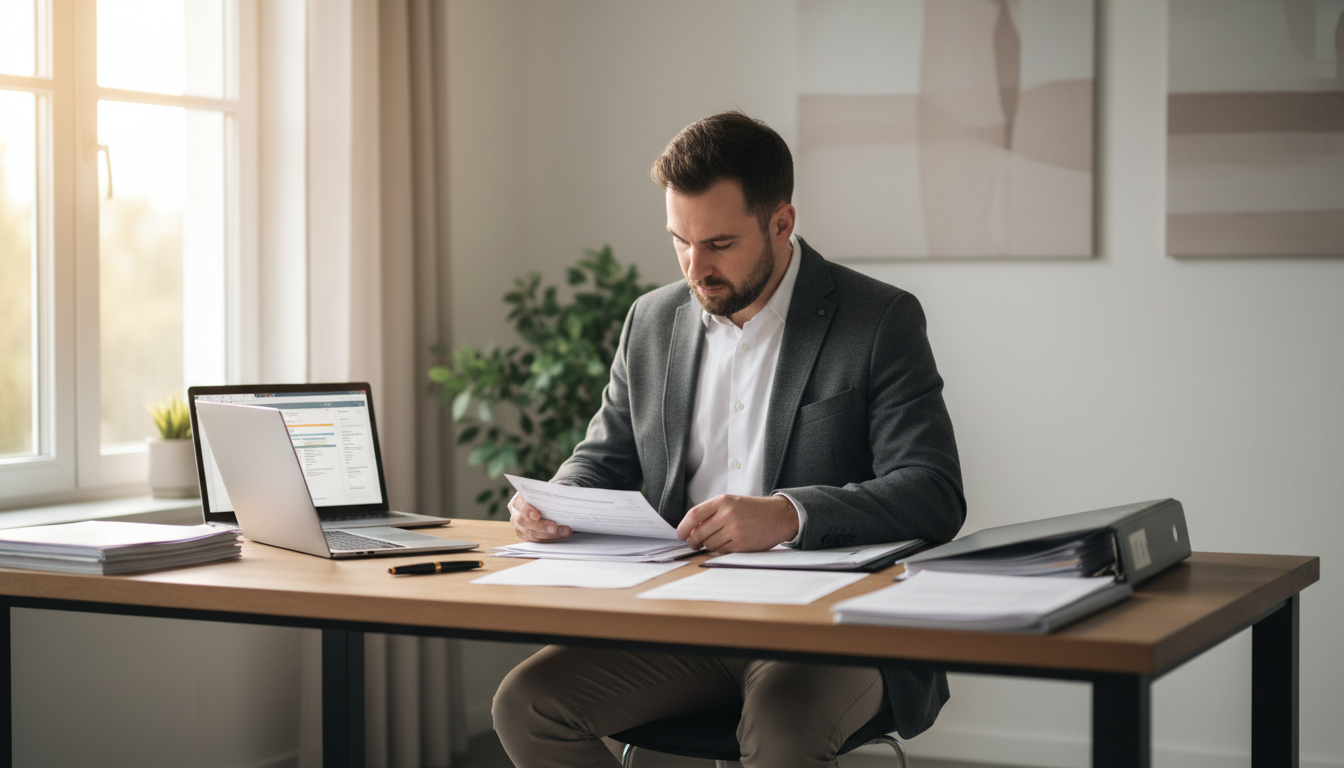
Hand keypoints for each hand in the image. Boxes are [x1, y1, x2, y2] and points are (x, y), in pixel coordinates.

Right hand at [508, 492, 572, 541]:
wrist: (541, 503)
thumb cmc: (544, 495)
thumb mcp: (546, 490)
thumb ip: (551, 491)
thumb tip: (562, 494)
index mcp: (518, 500)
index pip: (520, 505)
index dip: (528, 511)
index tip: (537, 516)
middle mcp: (516, 515)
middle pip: (525, 522)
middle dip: (542, 526)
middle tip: (556, 528)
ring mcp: (519, 527)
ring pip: (531, 534)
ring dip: (550, 534)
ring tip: (565, 532)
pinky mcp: (525, 536)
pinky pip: (537, 541)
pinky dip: (551, 538)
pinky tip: (561, 535)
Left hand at [676, 494, 799, 553]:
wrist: (779, 516)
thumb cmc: (753, 510)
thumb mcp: (732, 502)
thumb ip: (712, 513)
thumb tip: (691, 530)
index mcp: (723, 501)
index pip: (694, 514)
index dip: (683, 527)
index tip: (680, 534)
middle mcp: (728, 514)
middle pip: (699, 533)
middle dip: (693, 541)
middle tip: (693, 544)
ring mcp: (735, 530)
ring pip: (709, 544)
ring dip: (708, 546)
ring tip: (714, 541)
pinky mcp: (742, 544)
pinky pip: (721, 551)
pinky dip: (721, 550)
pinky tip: (728, 544)